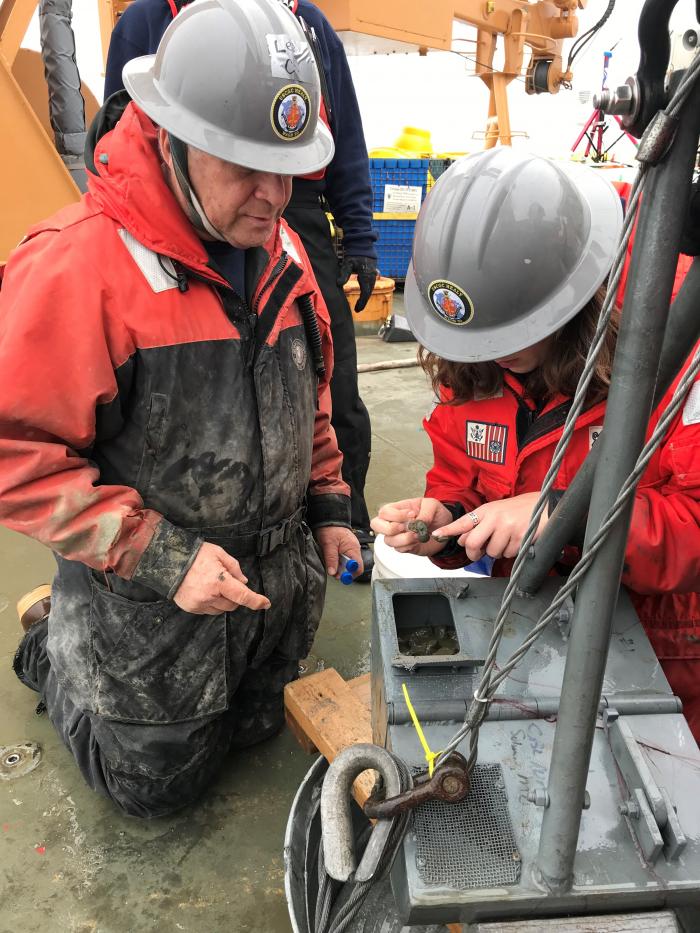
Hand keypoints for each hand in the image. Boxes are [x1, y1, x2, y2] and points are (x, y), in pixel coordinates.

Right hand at [173, 542, 270, 614]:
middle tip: (227, 582)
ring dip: (223, 601)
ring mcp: (199, 604)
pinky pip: (208, 610)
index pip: (242, 595)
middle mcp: (210, 596)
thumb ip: (234, 568)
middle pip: (233, 605)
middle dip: (235, 596)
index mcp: (219, 581)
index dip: (256, 601)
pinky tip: (204, 590)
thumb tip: (243, 582)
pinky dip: (211, 603)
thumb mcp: (218, 553)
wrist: (167, 561)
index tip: (265, 603)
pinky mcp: (191, 608)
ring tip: (212, 585)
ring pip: (221, 609)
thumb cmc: (194, 554)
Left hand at [314, 526, 363, 578]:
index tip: (341, 576)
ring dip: (340, 568)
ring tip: (332, 566)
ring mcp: (350, 550)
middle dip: (344, 572)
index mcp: (353, 548)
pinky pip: (344, 560)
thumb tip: (332, 572)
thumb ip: (331, 558)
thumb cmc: (330, 528)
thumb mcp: (328, 544)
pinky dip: (339, 563)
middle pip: (353, 567)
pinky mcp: (346, 550)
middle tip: (334, 573)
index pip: (358, 566)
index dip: (350, 574)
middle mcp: (354, 550)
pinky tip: (333, 561)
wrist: (329, 519)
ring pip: (348, 564)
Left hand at [337, 256, 377, 311]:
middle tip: (358, 310)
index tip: (357, 310)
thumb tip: (338, 284)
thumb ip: (343, 274)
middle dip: (363, 302)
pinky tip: (363, 294)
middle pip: (368, 293)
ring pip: (370, 289)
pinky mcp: (372, 273)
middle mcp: (371, 277)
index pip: (365, 293)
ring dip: (365, 297)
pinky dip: (367, 291)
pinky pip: (370, 285)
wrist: (363, 245)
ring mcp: (373, 275)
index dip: (361, 303)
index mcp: (366, 276)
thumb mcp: (347, 263)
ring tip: (360, 304)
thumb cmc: (354, 254)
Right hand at [371, 497, 452, 555]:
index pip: (384, 511)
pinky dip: (409, 546)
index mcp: (398, 508)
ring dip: (404, 539)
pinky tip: (418, 541)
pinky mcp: (404, 546)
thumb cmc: (436, 513)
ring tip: (418, 535)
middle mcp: (394, 521)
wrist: (445, 528)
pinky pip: (399, 549)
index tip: (412, 515)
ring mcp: (398, 535)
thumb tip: (417, 523)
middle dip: (391, 528)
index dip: (396, 515)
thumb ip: (425, 513)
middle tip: (406, 527)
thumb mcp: (433, 505)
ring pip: (388, 540)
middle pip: (376, 525)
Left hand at [432, 492, 548, 561]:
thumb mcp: (496, 511)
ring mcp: (507, 528)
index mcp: (486, 510)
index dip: (448, 530)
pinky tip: (516, 540)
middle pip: (473, 543)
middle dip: (474, 553)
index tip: (436, 535)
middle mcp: (495, 518)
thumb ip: (478, 524)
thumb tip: (463, 541)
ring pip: (492, 552)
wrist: (545, 505)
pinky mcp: (520, 537)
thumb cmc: (518, 509)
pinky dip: (510, 551)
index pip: (463, 522)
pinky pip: (508, 554)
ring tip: (506, 539)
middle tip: (479, 553)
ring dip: (497, 551)